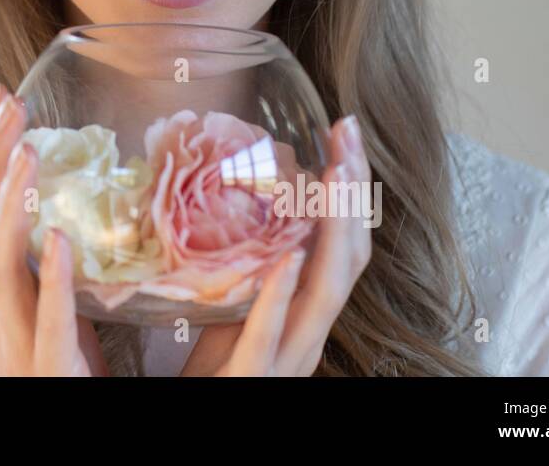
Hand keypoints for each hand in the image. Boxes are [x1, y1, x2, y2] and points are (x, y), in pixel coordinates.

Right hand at [0, 80, 108, 375]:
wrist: (72, 424)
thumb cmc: (74, 367)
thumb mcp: (60, 298)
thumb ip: (61, 251)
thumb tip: (86, 188)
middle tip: (9, 99)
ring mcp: (14, 339)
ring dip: (8, 200)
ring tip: (27, 151)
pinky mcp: (48, 369)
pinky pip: (44, 321)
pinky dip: (49, 277)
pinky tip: (58, 236)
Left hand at [179, 115, 371, 375]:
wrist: (195, 416)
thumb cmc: (216, 366)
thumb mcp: (238, 301)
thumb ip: (249, 258)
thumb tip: (239, 193)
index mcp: (307, 308)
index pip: (342, 243)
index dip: (350, 190)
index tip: (344, 133)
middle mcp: (310, 330)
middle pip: (349, 257)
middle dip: (353, 193)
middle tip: (348, 133)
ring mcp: (289, 355)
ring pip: (327, 291)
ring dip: (335, 229)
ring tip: (335, 174)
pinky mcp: (254, 376)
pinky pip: (272, 333)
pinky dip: (284, 293)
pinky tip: (291, 257)